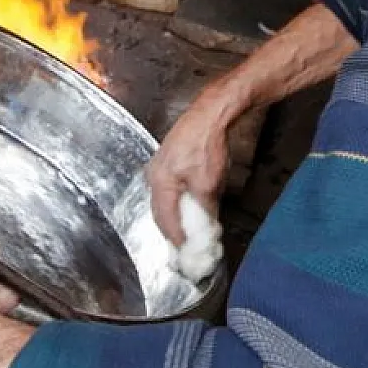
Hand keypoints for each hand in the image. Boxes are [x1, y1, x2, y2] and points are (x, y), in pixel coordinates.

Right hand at [148, 85, 240, 246]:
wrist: (212, 113)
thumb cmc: (207, 145)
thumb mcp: (208, 185)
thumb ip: (203, 212)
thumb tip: (205, 233)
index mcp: (159, 183)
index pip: (165, 221)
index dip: (176, 239)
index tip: (186, 254)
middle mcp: (155, 175)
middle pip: (162, 212)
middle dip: (174, 230)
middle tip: (186, 246)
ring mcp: (161, 166)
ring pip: (166, 200)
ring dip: (177, 216)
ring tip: (189, 231)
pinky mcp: (171, 159)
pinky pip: (172, 188)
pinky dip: (180, 202)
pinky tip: (191, 207)